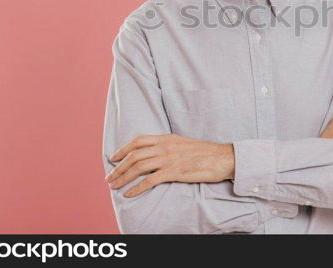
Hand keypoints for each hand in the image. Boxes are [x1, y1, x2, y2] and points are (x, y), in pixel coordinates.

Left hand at [104, 134, 234, 197]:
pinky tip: (129, 193)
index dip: (122, 149)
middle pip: (134, 155)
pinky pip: (150, 180)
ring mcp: (169, 159)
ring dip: (123, 177)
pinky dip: (136, 188)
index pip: (138, 141)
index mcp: (166, 138)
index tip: (113, 158)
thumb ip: (168, 146)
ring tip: (114, 186)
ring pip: (138, 167)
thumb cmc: (205, 153)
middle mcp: (165, 146)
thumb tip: (154, 153)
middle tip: (109, 177)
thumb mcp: (183, 143)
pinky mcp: (175, 172)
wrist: (222, 158)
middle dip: (118, 167)